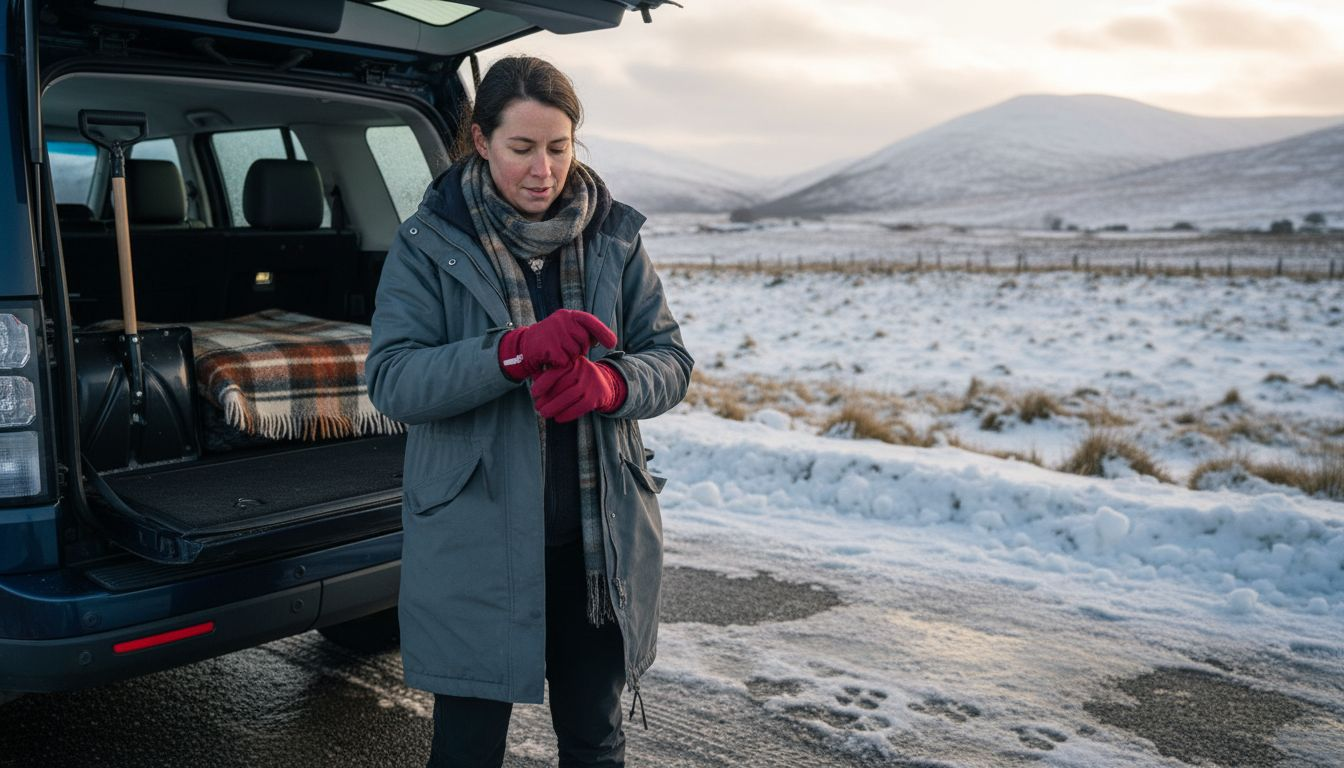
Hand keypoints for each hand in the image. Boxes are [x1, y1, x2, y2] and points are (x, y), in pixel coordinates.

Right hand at [499, 309, 616, 380]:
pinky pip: (565, 361)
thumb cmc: (551, 342)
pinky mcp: (548, 346)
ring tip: (557, 353)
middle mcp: (561, 320)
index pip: (590, 321)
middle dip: (580, 349)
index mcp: (567, 315)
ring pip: (575, 352)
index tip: (612, 343)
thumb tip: (609, 339)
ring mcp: (554, 332)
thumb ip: (583, 333)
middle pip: (584, 340)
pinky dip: (561, 364)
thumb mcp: (567, 332)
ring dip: (569, 357)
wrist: (524, 348)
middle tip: (567, 350)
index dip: (603, 332)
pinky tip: (552, 360)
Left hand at [531, 357, 626, 422]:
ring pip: (570, 396)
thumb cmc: (577, 378)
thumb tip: (533, 378)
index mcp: (573, 361)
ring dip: (555, 407)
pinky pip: (580, 407)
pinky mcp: (597, 396)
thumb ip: (550, 374)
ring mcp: (592, 383)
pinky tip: (558, 419)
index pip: (557, 371)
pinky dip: (568, 414)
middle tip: (537, 407)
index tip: (534, 393)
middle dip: (547, 398)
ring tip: (544, 413)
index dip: (544, 382)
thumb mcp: (566, 372)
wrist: (604, 384)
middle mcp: (583, 369)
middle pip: (562, 385)